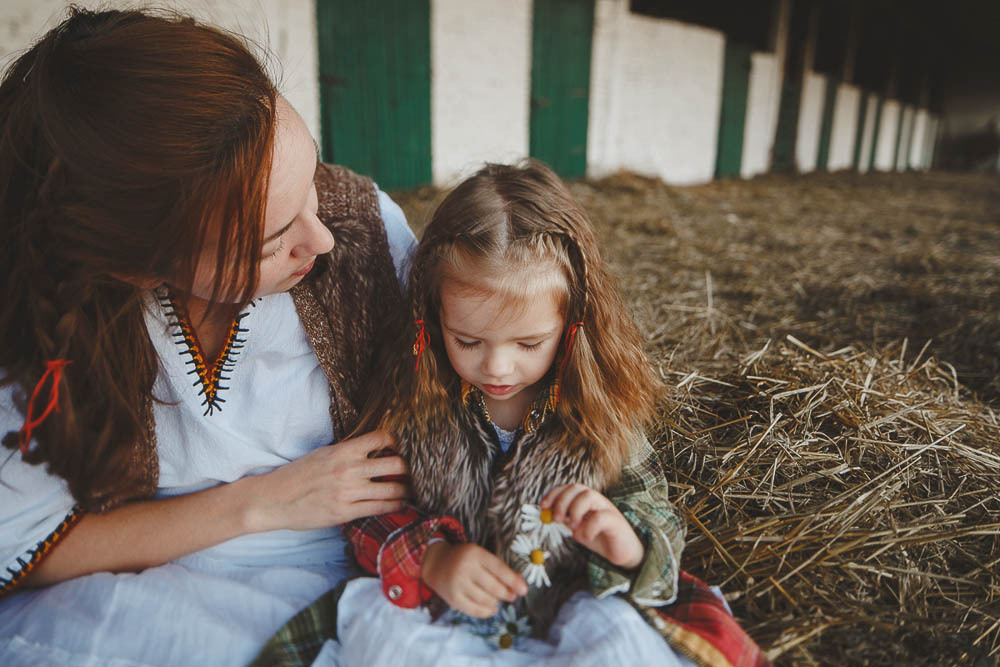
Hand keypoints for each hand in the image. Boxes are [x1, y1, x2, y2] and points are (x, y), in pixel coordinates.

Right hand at [244, 430, 408, 531]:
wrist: (273, 499)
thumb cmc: (298, 475)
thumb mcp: (323, 454)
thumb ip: (348, 451)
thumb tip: (374, 449)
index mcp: (343, 450)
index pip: (382, 438)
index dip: (398, 442)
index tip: (403, 448)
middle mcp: (349, 469)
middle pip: (396, 465)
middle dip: (409, 469)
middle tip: (415, 471)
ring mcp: (348, 492)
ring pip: (392, 489)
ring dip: (406, 490)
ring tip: (411, 490)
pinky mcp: (345, 512)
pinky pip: (380, 508)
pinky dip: (395, 506)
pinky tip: (400, 504)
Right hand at [421, 542, 526, 617]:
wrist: (435, 563)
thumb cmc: (464, 559)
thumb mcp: (481, 556)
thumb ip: (499, 568)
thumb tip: (520, 584)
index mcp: (475, 553)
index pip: (499, 569)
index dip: (513, 581)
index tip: (524, 590)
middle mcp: (465, 568)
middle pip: (494, 587)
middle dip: (506, 594)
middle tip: (511, 596)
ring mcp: (458, 584)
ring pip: (485, 600)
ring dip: (496, 603)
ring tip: (498, 600)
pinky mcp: (452, 599)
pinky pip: (474, 610)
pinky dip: (487, 611)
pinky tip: (492, 608)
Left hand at [542, 484, 643, 569]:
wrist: (623, 553)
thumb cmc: (599, 538)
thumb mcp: (577, 528)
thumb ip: (565, 521)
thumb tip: (546, 516)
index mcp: (586, 500)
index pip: (568, 488)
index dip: (554, 494)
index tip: (543, 507)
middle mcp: (597, 500)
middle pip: (577, 488)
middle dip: (562, 501)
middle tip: (557, 519)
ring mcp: (607, 509)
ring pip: (590, 496)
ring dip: (575, 510)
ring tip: (572, 527)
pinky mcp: (616, 521)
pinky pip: (601, 517)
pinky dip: (589, 528)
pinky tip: (587, 538)